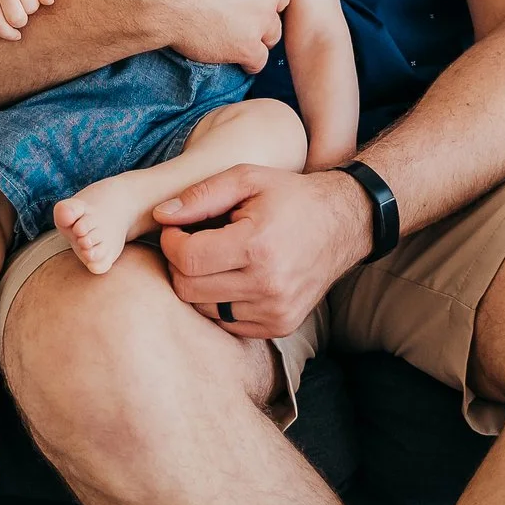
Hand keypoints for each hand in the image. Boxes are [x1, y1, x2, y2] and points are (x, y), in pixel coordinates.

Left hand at [155, 165, 370, 337]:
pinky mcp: (280, 325)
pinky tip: (232, 276)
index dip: (170, 242)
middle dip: (179, 264)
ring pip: (203, 310)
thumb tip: (161, 215)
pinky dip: (219, 302)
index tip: (176, 228)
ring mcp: (276, 311)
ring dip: (198, 284)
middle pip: (189, 289)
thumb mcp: (247, 178)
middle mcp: (267, 286)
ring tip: (214, 257)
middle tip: (190, 242)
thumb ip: (200, 195)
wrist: (343, 224)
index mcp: (257, 246)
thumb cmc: (290, 196)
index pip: (187, 259)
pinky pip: (227, 323)